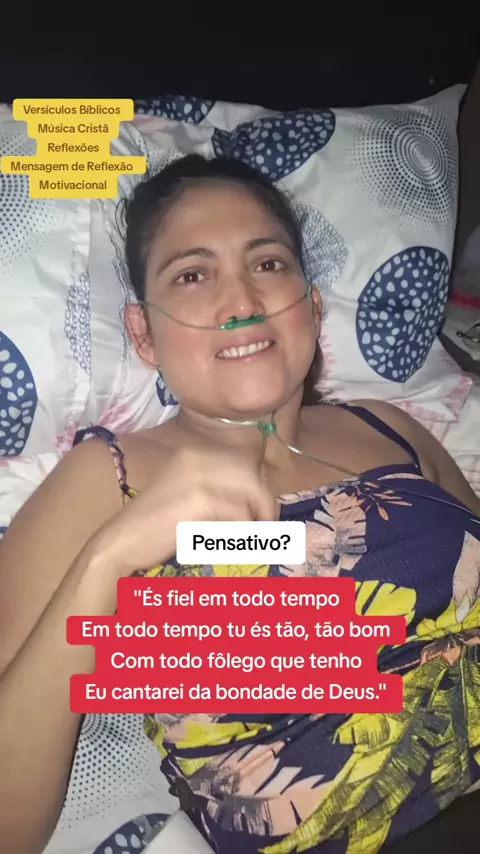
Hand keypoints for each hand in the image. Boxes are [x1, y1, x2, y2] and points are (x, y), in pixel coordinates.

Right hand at [88, 442, 277, 574]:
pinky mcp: (200, 499)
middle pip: (252, 476)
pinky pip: (238, 515)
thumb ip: (219, 490)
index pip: (245, 464)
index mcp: (195, 453)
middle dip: (264, 504)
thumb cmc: (156, 525)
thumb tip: (261, 500)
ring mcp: (199, 476)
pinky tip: (225, 544)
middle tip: (264, 529)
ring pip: (250, 496)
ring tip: (246, 540)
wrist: (121, 541)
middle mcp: (199, 457)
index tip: (261, 515)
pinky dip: (239, 533)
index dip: (259, 490)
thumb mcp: (189, 495)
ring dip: (254, 522)